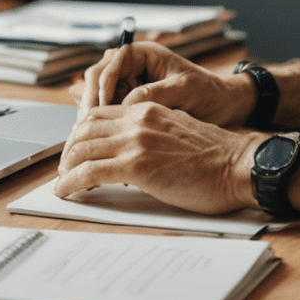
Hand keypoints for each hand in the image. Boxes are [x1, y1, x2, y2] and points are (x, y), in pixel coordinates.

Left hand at [54, 101, 261, 214]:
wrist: (237, 165)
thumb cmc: (215, 157)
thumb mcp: (177, 131)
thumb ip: (153, 132)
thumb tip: (134, 148)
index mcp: (148, 108)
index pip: (100, 113)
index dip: (82, 131)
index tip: (77, 148)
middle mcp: (138, 120)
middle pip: (85, 128)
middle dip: (69, 149)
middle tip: (65, 167)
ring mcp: (136, 141)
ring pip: (82, 148)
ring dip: (66, 166)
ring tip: (62, 182)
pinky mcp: (137, 166)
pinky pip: (90, 172)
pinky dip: (71, 182)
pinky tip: (65, 191)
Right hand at [78, 43, 255, 124]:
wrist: (226, 108)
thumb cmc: (209, 92)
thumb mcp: (184, 89)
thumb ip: (155, 93)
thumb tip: (125, 104)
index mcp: (143, 54)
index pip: (109, 64)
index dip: (101, 85)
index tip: (97, 107)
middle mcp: (132, 68)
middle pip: (96, 81)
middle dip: (90, 104)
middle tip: (85, 128)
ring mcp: (129, 88)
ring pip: (98, 100)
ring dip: (92, 120)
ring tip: (88, 141)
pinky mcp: (131, 108)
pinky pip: (109, 116)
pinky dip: (103, 130)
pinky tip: (101, 148)